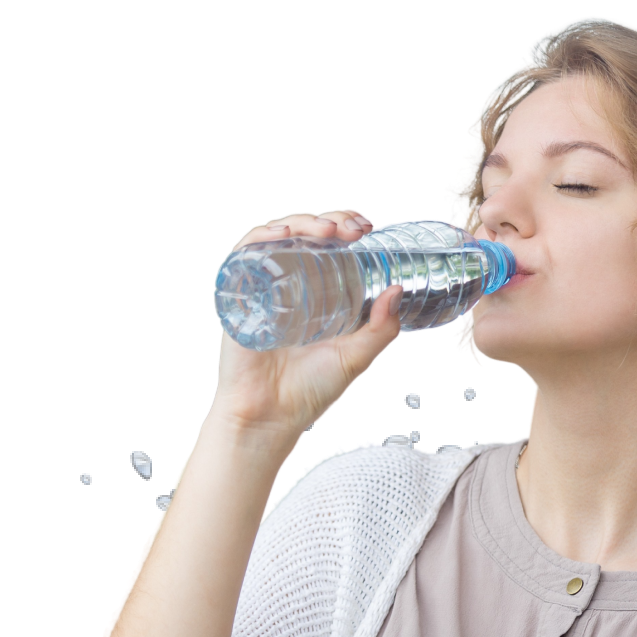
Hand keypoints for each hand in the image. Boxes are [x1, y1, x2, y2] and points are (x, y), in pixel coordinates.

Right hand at [205, 208, 404, 450]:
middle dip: (329, 220)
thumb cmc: (308, 391)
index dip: (347, 226)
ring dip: (300, 222)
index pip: (330, 245)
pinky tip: (281, 234)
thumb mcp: (356, 357)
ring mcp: (263, 287)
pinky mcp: (239, 295)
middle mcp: (290, 284)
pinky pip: (244, 254)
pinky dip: (261, 236)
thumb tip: (397, 289)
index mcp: (318, 293)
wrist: (270, 417)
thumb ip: (381, 328)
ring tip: (325, 231)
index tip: (366, 229)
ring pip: (277, 236)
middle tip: (351, 230)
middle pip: (305, 234)